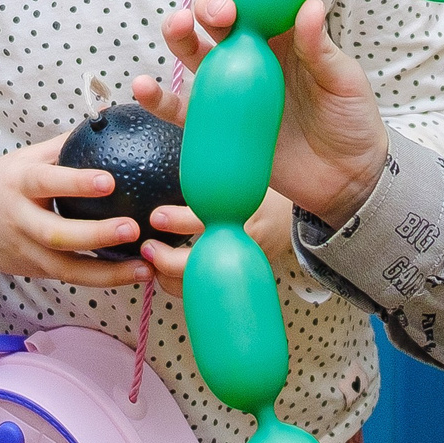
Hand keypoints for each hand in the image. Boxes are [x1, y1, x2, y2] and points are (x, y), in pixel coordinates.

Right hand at [0, 136, 154, 285]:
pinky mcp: (35, 271)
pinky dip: (103, 278)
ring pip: (67, 267)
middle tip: (133, 228)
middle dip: (96, 234)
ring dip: (108, 271)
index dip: (76, 183)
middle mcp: (19, 220)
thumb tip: (107, 120)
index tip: (110, 181)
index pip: (46, 182)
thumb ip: (63, 146)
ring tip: (145, 266)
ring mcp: (26, 251)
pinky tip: (134, 274)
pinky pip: (72, 277)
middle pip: (57, 234)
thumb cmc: (2, 184)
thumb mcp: (24, 159)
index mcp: (17, 183)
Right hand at [137, 0, 388, 225]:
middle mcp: (250, 52)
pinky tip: (142, 85)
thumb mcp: (343, 79)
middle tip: (221, 14)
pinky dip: (156, 98)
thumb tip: (309, 4)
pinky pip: (179, 108)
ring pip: (192, 51)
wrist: (346, 177)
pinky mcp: (216, 123)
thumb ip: (320, 46)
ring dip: (178, 34)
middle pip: (216, 16)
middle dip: (210, 4)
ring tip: (177, 25)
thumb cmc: (351, 118)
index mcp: (282, 32)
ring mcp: (230, 86)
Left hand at [139, 189, 294, 296]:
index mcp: (244, 213)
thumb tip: (178, 154)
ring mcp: (242, 265)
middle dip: (168, 261)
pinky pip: (209, 288)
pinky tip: (166, 276)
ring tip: (151, 265)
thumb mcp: (241, 181)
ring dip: (171, 279)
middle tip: (148, 248)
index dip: (178, 220)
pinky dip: (185, 287)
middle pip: (202, 262)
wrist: (295, 222)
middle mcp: (243, 243)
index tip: (156, 217)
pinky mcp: (241, 278)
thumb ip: (212, 178)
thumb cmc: (263, 196)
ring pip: (203, 284)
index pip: (206, 219)